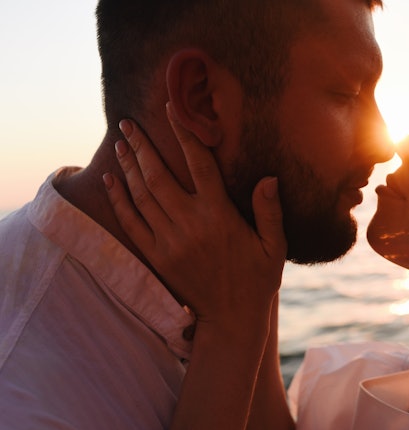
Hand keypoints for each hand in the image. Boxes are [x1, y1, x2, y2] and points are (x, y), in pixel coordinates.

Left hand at [104, 103, 285, 324]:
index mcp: (221, 216)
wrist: (232, 318)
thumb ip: (270, 211)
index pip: (200, 164)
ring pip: (141, 195)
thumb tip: (268, 178)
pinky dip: (119, 198)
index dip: (185, 134)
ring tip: (120, 144)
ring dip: (128, 166)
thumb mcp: (274, 246)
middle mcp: (191, 224)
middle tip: (127, 123)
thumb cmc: (258, 279)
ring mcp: (170, 241)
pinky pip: (131, 222)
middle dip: (141, 146)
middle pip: (158, 175)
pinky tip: (111, 179)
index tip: (172, 109)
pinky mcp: (157, 257)